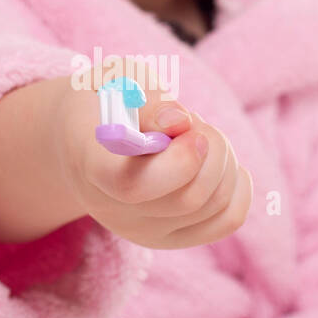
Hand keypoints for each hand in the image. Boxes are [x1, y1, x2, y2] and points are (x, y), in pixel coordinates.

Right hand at [54, 75, 252, 249]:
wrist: (79, 140)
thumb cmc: (104, 100)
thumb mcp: (116, 79)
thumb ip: (147, 99)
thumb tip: (180, 122)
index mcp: (90, 163)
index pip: (133, 185)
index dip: (177, 162)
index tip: (191, 127)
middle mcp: (111, 208)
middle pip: (187, 198)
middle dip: (211, 148)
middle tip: (195, 123)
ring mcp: (141, 230)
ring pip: (213, 205)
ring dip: (223, 160)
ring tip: (197, 138)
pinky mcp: (168, 238)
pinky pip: (227, 219)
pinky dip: (238, 186)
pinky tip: (220, 163)